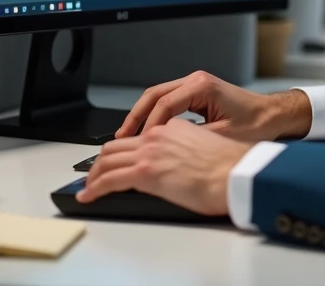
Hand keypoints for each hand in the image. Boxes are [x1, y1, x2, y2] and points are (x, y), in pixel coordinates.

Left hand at [77, 119, 251, 214]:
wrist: (236, 173)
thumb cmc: (230, 167)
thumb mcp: (204, 147)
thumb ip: (185, 150)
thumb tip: (179, 166)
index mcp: (172, 127)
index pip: (138, 137)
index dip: (123, 150)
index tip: (117, 161)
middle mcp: (157, 136)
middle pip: (116, 146)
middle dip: (100, 161)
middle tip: (95, 175)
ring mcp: (149, 153)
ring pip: (107, 161)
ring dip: (94, 175)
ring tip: (88, 188)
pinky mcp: (145, 173)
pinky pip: (109, 180)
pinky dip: (94, 188)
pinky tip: (88, 196)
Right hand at [116, 70, 310, 141]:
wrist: (275, 115)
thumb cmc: (257, 124)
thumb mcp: (225, 136)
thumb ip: (195, 139)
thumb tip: (168, 150)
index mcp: (202, 87)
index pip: (164, 104)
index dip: (149, 126)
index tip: (140, 144)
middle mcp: (196, 81)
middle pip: (154, 95)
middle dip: (135, 117)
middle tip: (120, 138)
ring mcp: (195, 84)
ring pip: (158, 96)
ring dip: (142, 115)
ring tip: (127, 136)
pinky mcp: (196, 92)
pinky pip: (167, 100)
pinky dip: (154, 115)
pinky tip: (147, 131)